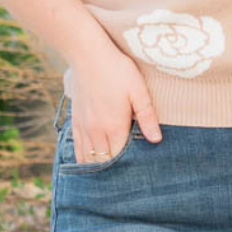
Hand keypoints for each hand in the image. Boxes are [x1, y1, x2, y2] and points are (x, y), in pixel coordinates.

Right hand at [67, 48, 161, 163]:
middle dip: (113, 169)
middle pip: (103, 161)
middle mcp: (96, 131)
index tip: (136, 170)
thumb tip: (156, 139)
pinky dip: (83, 158)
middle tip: (124, 176)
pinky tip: (89, 161)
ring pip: (88, 158)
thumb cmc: (117, 70)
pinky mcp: (75, 120)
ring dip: (97, 165)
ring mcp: (83, 127)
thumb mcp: (138, 90)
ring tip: (108, 173)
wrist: (87, 55)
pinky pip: (77, 147)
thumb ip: (147, 117)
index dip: (127, 166)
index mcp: (114, 127)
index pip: (120, 158)